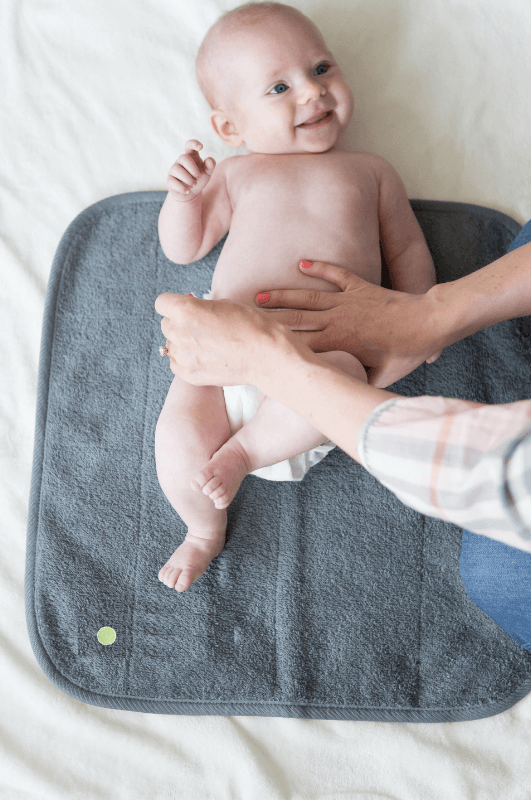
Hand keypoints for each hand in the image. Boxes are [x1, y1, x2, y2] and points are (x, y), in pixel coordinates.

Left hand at [155, 292, 303, 386]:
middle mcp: (179, 333)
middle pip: (165, 324)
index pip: (162, 302)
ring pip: (170, 345)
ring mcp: (183, 356)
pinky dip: (185, 360)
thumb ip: (200, 307)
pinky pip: (176, 363)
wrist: (265, 355)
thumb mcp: (223, 304)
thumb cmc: (250, 325)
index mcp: (185, 310)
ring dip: (182, 342)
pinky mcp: (189, 375)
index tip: (185, 307)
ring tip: (205, 344)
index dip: (174, 303)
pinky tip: (203, 357)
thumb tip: (190, 311)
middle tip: (200, 326)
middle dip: (179, 323)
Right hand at [166, 140, 215, 201]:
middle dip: (193, 168)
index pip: (189, 145)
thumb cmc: (198, 179)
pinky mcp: (169, 180)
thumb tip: (209, 160)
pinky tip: (187, 190)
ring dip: (188, 179)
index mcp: (191, 156)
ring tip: (194, 184)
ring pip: (177, 169)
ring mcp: (173, 170)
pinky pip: (173, 182)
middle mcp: (180, 161)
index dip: (194, 143)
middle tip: (198, 177)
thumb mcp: (207, 173)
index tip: (201, 147)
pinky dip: (182, 187)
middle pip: (183, 158)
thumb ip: (210, 166)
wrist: (191, 193)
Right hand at [253, 260, 445, 387]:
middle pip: (295, 318)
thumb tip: (336, 391)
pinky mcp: (360, 286)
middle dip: (267, 318)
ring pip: (307, 297)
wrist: (429, 322)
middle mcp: (336, 319)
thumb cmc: (405, 353)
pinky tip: (302, 263)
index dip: (275, 345)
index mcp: (338, 343)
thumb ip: (354, 381)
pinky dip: (319, 268)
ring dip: (283, 295)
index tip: (253, 346)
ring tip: (259, 294)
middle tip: (241, 315)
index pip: (299, 345)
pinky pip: (336, 274)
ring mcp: (347, 300)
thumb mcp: (378, 377)